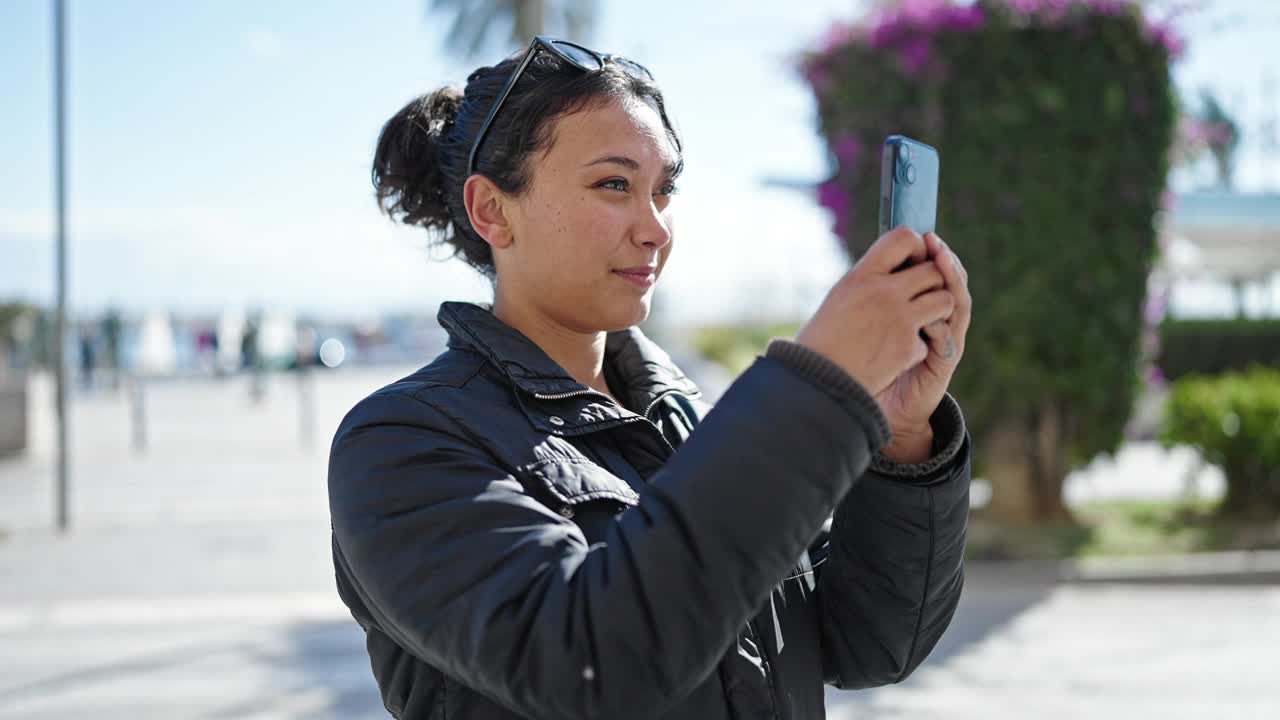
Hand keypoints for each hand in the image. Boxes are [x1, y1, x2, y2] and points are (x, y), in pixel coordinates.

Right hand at [795, 227, 956, 397]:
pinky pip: (930, 338)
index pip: (904, 237)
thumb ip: (868, 282)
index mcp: (861, 275)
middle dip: (933, 281)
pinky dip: (916, 348)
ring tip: (920, 321)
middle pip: (933, 269)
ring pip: (945, 300)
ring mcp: (899, 319)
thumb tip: (893, 270)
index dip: (916, 246)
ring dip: (938, 311)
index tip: (913, 259)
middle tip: (923, 294)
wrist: (815, 383)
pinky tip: (896, 357)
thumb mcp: (839, 299)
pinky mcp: (908, 346)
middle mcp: (883, 291)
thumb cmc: (820, 341)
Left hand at [875, 232, 970, 461]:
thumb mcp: (867, 329)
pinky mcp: (945, 358)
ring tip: (942, 262)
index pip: (930, 269)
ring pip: (957, 300)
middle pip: (949, 278)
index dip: (927, 251)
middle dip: (942, 259)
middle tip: (933, 241)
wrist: (884, 406)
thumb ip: (869, 306)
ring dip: (951, 280)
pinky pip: (951, 334)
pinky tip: (932, 314)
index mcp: (917, 305)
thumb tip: (852, 274)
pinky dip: (944, 322)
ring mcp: (944, 336)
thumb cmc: (873, 365)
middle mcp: (936, 316)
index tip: (919, 233)